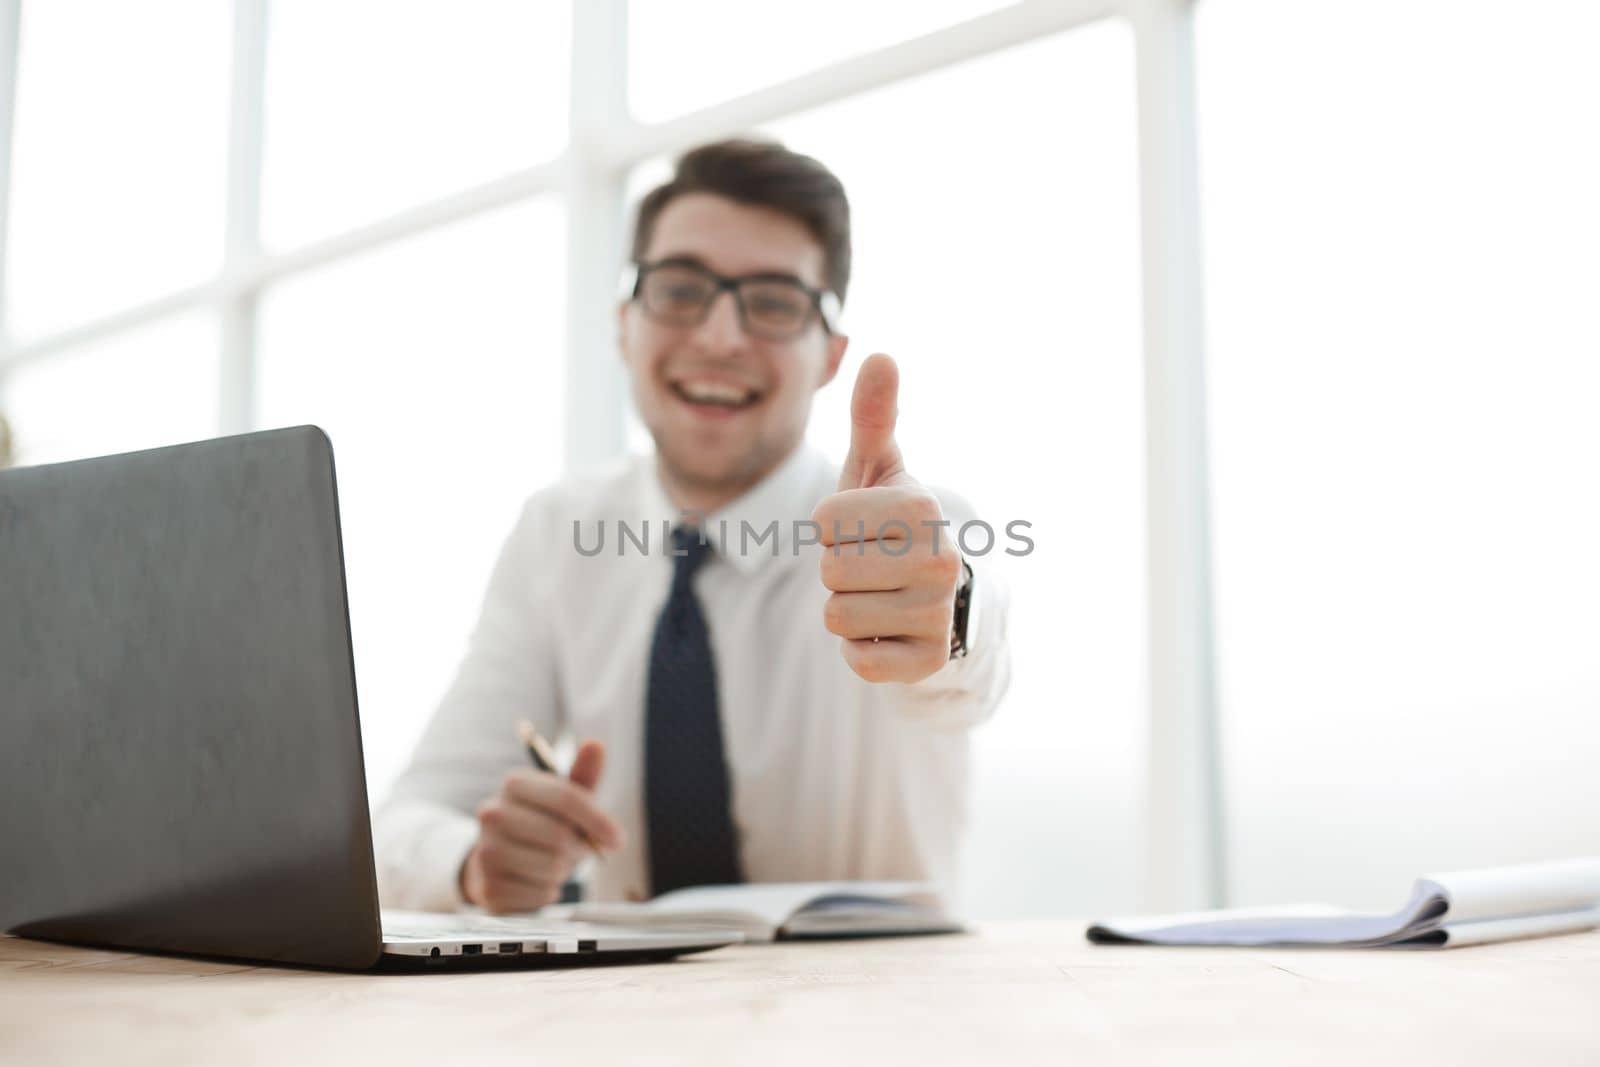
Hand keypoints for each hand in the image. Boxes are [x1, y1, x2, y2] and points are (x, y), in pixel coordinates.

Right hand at [459, 739, 623, 912]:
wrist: (498, 862)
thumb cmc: (539, 825)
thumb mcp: (562, 799)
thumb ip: (582, 776)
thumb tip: (596, 745)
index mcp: (515, 784)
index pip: (565, 797)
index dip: (597, 819)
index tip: (617, 839)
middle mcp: (492, 813)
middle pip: (560, 836)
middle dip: (579, 847)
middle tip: (577, 849)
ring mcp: (486, 851)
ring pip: (552, 867)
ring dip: (564, 870)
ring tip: (552, 862)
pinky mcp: (489, 887)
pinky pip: (541, 893)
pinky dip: (549, 891)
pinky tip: (536, 880)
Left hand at [812, 353, 962, 684]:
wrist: (945, 599)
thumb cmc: (897, 526)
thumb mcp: (882, 471)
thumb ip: (873, 416)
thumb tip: (879, 354)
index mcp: (922, 507)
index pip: (824, 521)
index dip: (833, 528)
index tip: (866, 530)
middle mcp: (941, 560)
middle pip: (829, 571)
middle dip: (839, 571)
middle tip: (874, 568)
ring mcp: (939, 614)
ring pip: (838, 617)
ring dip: (850, 611)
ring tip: (883, 598)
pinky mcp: (928, 662)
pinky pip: (859, 660)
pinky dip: (863, 649)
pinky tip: (890, 632)